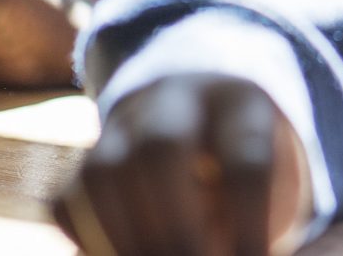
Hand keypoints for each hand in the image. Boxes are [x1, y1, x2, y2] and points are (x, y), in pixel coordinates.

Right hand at [54, 73, 305, 255]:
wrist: (205, 121)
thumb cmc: (249, 169)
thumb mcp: (274, 185)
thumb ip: (256, 222)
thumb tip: (229, 253)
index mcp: (239, 103)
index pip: (245, 158)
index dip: (249, 221)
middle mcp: (175, 102)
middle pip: (161, 148)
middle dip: (178, 226)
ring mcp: (120, 127)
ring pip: (101, 172)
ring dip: (126, 238)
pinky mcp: (85, 160)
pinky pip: (67, 202)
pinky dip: (89, 242)